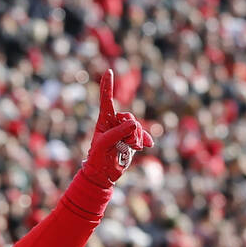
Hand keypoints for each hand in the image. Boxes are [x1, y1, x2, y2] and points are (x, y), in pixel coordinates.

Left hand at [81, 70, 153, 187]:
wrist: (103, 175)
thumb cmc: (97, 159)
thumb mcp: (104, 144)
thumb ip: (118, 132)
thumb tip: (134, 123)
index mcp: (104, 121)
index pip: (106, 100)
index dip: (107, 86)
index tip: (109, 71)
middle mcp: (115, 123)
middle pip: (128, 117)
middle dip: (130, 130)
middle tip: (125, 143)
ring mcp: (125, 131)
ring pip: (137, 127)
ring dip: (136, 138)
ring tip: (130, 148)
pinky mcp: (133, 140)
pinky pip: (143, 135)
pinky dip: (145, 140)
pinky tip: (148, 146)